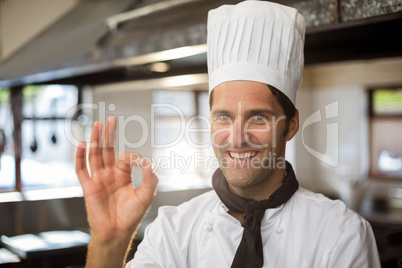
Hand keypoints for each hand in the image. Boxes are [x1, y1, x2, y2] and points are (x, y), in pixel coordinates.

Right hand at [75, 117, 157, 266]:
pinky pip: (82, 169)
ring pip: (95, 155)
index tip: (138, 162)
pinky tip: (81, 144)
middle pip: (108, 150)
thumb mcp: (146, 195)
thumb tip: (147, 161)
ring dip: (95, 140)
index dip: (132, 156)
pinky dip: (80, 156)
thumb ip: (149, 178)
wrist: (116, 231)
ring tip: (97, 125)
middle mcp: (110, 174)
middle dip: (109, 135)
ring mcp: (98, 179)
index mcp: (123, 175)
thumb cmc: (131, 215)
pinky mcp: (88, 186)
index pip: (125, 157)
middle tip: (110, 120)